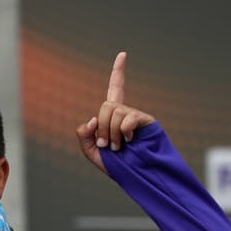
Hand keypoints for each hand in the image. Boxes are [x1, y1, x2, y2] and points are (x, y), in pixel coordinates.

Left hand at [76, 52, 155, 174]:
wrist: (138, 176)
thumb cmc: (117, 166)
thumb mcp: (92, 152)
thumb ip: (84, 136)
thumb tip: (92, 119)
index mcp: (113, 117)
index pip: (115, 89)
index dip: (118, 72)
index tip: (123, 54)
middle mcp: (126, 112)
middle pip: (107, 106)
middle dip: (102, 128)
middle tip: (107, 145)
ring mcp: (136, 116)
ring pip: (115, 112)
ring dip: (111, 134)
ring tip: (118, 147)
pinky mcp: (146, 120)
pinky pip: (127, 118)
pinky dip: (123, 131)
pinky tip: (129, 140)